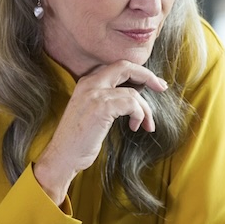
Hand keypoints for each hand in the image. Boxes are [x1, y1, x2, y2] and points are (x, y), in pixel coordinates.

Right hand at [33, 60, 166, 204]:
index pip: (117, 66)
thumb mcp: (93, 112)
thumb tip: (136, 93)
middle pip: (125, 66)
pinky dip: (139, 115)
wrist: (62, 156)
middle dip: (148, 76)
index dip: (138, 72)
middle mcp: (89, 83)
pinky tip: (134, 127)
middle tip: (162, 88)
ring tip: (146, 125)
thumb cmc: (79, 140)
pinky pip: (132, 104)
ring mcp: (94, 94)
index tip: (154, 83)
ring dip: (145, 110)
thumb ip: (110, 99)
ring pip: (133, 92)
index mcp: (86, 82)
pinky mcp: (101, 107)